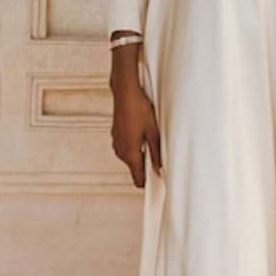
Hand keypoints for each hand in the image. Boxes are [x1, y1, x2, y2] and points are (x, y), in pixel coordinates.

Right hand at [111, 73, 161, 188]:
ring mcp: (116, 143)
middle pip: (134, 168)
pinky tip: (142, 132)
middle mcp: (120, 151)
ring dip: (140, 154)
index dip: (148, 182)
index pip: (138, 179)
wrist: (125, 93)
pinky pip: (126, 147)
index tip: (158, 180)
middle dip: (146, 165)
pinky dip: (134, 145)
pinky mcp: (116, 135)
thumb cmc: (139, 110)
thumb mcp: (153, 132)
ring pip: (130, 157)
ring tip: (150, 139)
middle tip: (159, 154)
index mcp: (129, 153)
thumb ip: (156, 152)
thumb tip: (159, 167)